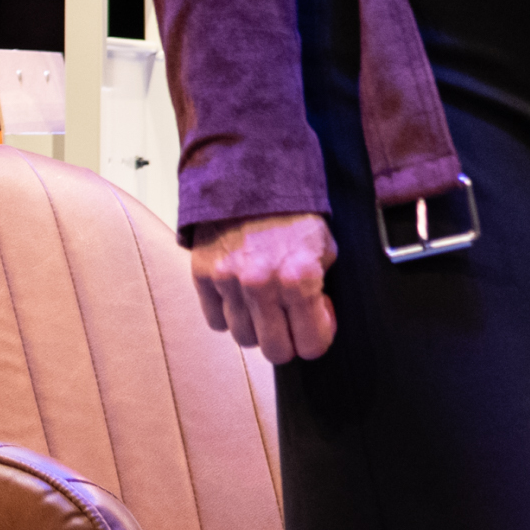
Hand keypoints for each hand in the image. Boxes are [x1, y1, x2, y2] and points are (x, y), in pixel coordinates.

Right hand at [186, 212, 339, 362]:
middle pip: (275, 351)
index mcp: (300, 277)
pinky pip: (217, 321)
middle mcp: (263, 284)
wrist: (252, 178)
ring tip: (265, 302)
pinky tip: (241, 295)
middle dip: (288, 341)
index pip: (311, 345)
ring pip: (244, 338)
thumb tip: (316, 324)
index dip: (317, 338)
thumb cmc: (294, 215)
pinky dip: (230, 314)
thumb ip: (320, 290)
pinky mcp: (204, 276)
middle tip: (290, 323)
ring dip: (257, 327)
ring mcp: (229, 282)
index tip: (316, 325)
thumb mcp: (325, 249)